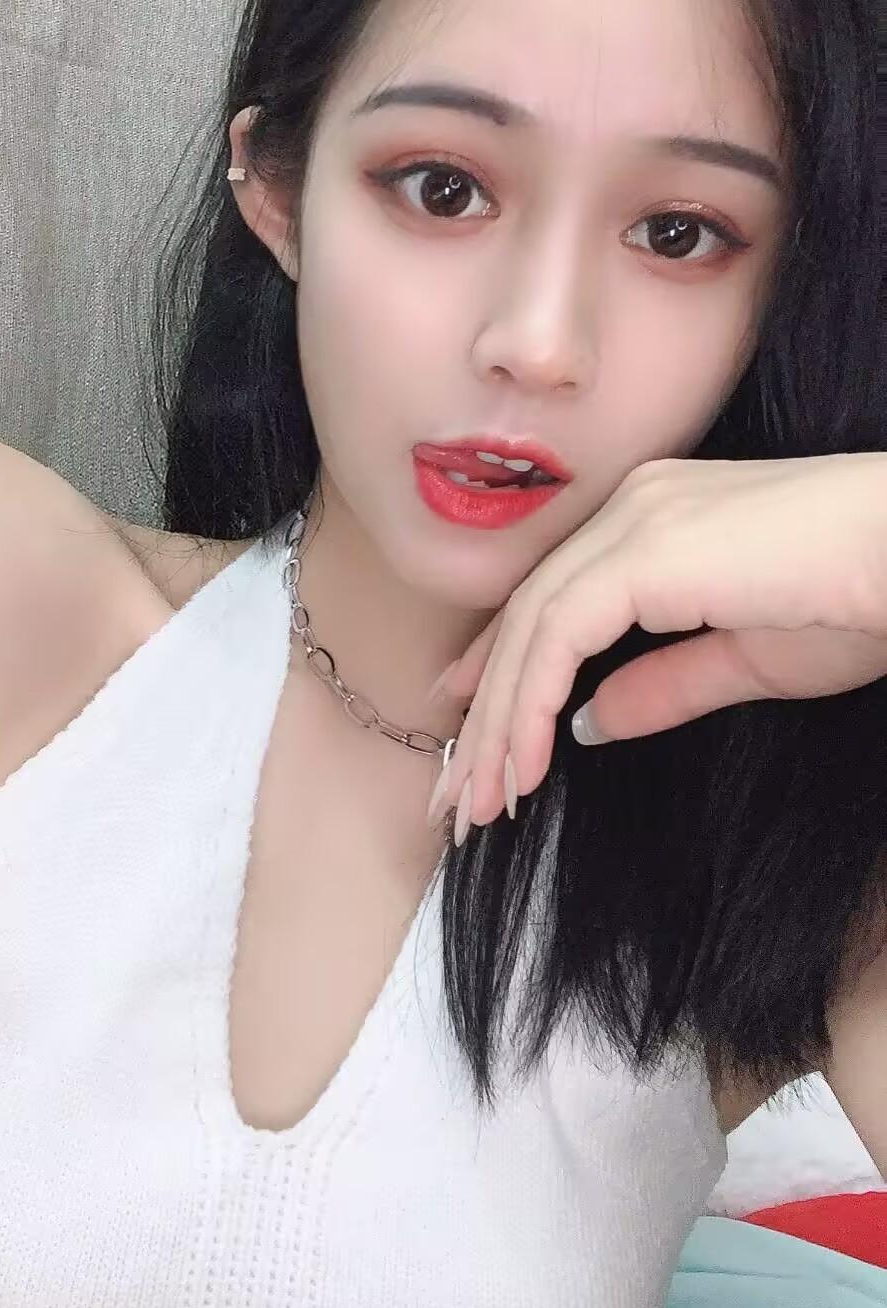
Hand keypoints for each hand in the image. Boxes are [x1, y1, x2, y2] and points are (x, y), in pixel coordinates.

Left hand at [427, 453, 886, 841]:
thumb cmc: (862, 604)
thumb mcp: (744, 662)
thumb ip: (661, 685)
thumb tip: (585, 723)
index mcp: (659, 518)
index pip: (555, 595)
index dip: (503, 666)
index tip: (472, 729)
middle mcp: (636, 505)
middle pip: (531, 612)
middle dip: (487, 711)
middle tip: (460, 794)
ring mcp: (638, 519)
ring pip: (533, 626)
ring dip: (499, 722)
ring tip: (481, 802)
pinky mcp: (648, 550)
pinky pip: (559, 636)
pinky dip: (528, 704)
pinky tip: (522, 766)